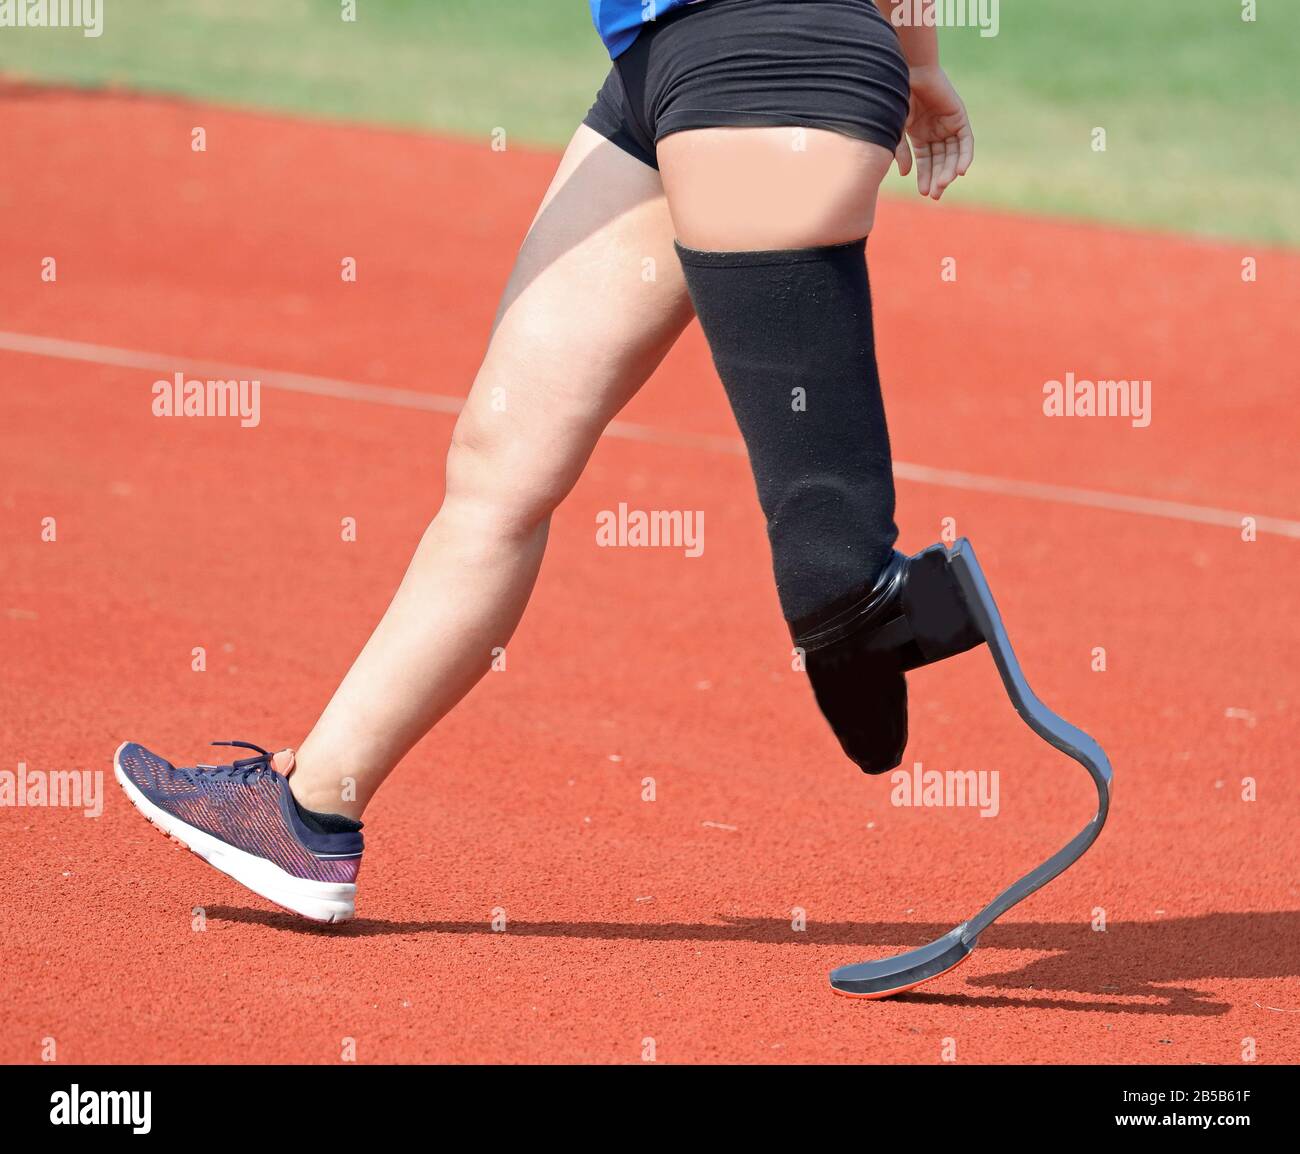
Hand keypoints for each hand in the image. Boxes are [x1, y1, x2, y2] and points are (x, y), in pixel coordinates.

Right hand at [894, 65, 973, 199]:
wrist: (909, 72)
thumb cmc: (897, 98)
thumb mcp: (897, 130)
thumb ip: (901, 152)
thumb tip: (905, 174)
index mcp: (919, 134)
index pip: (926, 162)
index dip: (925, 177)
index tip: (923, 193)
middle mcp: (935, 130)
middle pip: (940, 160)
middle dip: (938, 178)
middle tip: (935, 195)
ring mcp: (948, 124)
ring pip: (953, 154)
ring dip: (949, 170)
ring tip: (943, 185)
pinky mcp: (959, 117)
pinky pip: (966, 141)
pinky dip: (964, 156)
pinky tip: (959, 171)